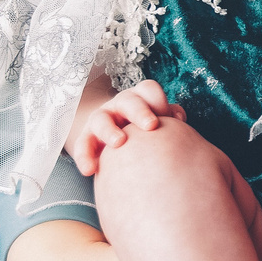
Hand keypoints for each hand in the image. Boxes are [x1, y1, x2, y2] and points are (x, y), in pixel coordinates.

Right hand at [69, 79, 188, 175]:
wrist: (113, 134)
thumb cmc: (144, 128)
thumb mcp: (156, 118)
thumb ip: (168, 116)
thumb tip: (179, 120)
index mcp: (140, 98)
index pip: (148, 90)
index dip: (159, 101)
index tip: (170, 118)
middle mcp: (119, 105)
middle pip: (128, 101)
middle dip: (140, 111)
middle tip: (151, 125)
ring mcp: (102, 119)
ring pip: (101, 119)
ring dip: (109, 130)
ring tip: (119, 143)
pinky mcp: (86, 137)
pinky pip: (82, 144)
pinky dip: (84, 156)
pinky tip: (89, 170)